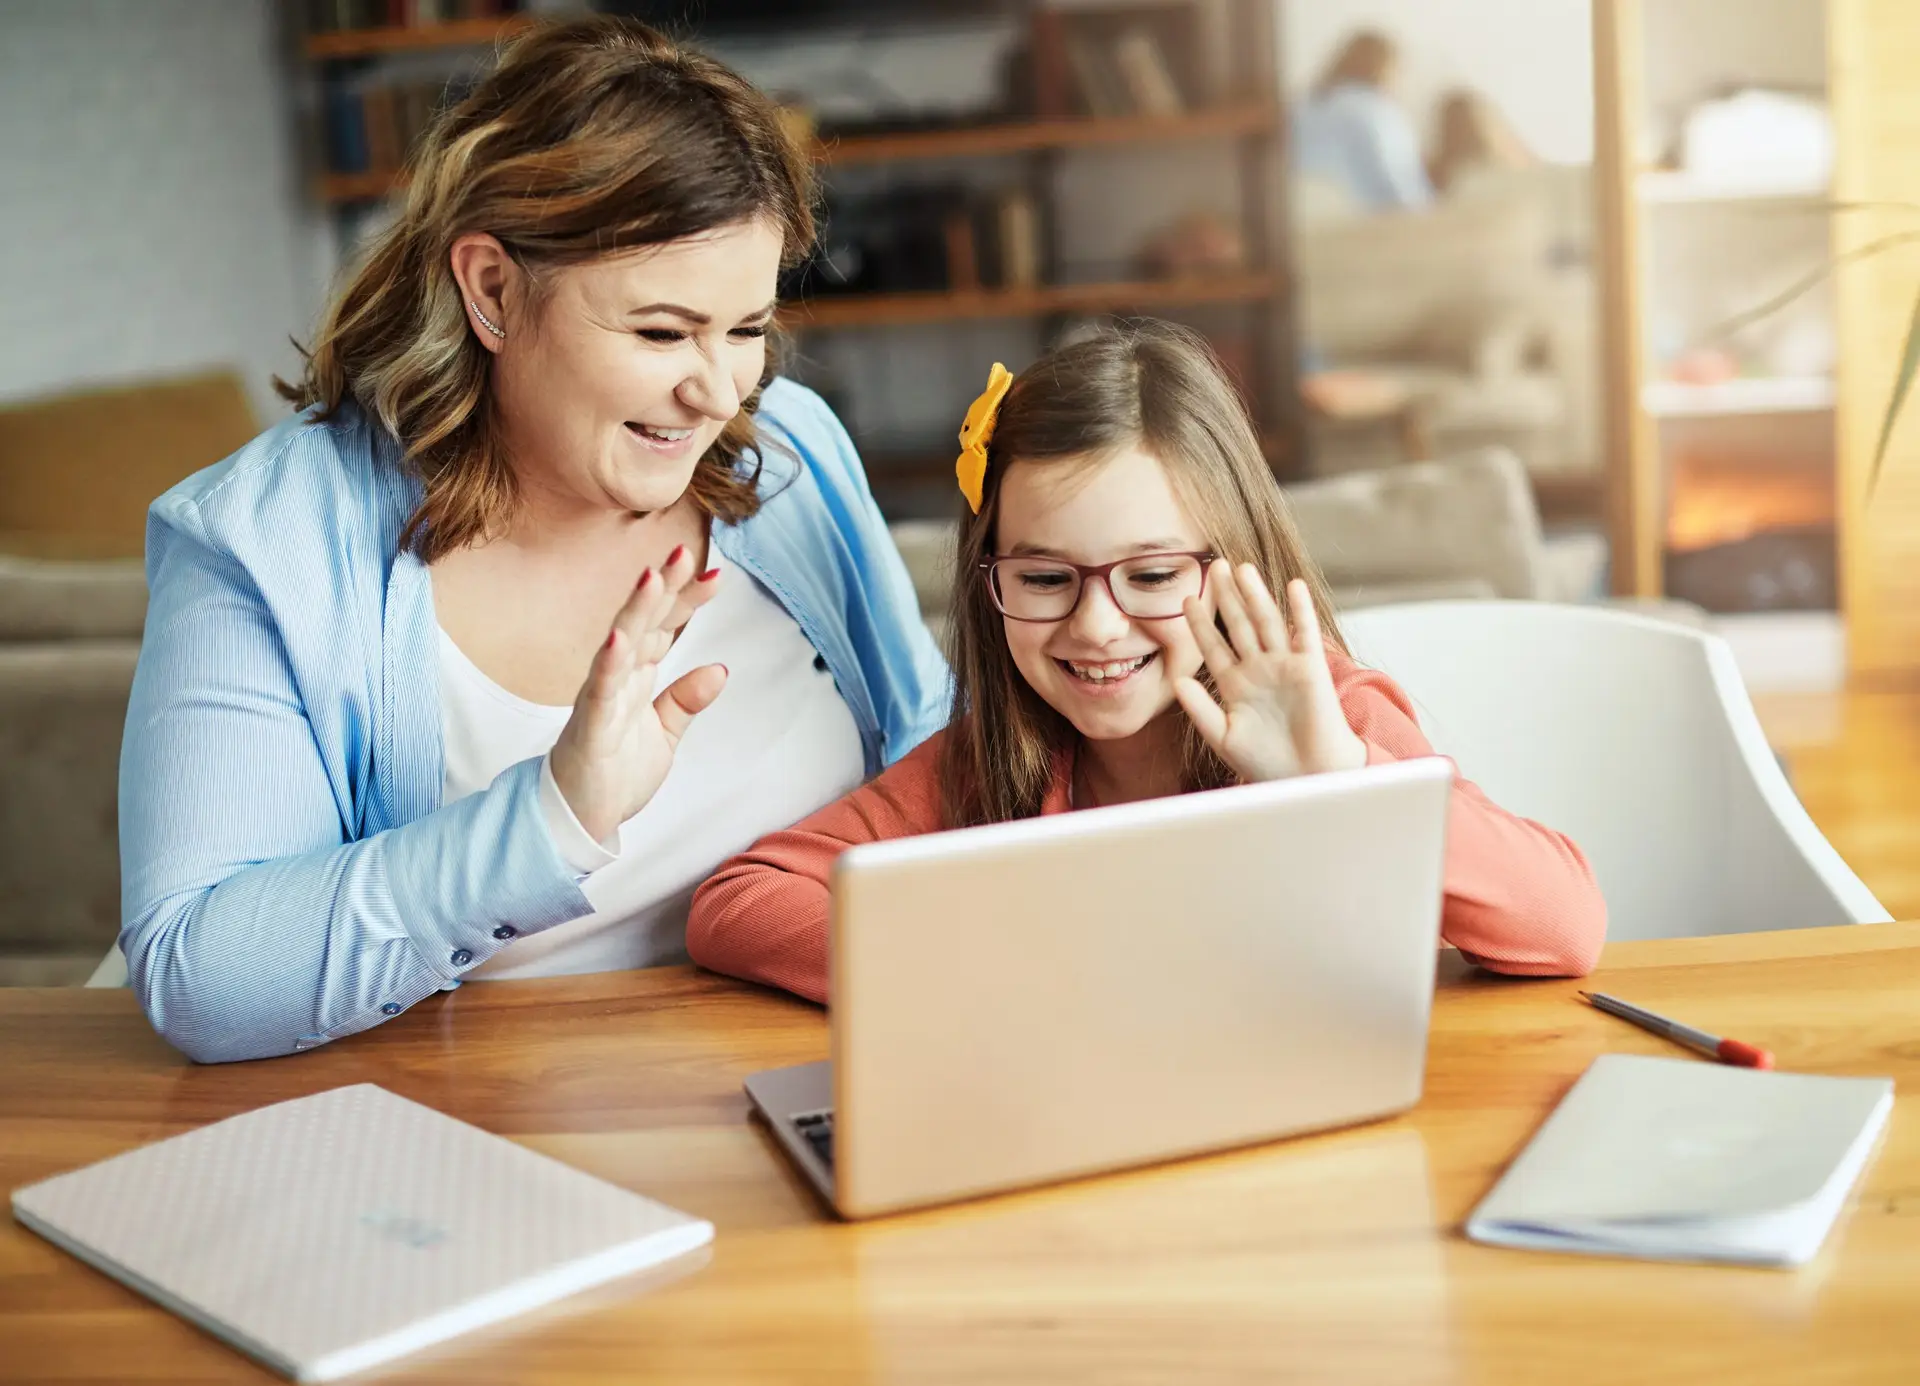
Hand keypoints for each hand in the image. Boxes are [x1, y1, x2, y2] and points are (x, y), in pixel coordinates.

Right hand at [548, 546, 725, 842]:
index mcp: (638, 676)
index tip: (715, 575)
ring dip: (635, 610)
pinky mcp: (591, 726)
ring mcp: (601, 697)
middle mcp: (619, 677)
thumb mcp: (665, 734)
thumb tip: (719, 669)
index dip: (687, 600)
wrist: (582, 819)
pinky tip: (618, 640)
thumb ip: (686, 700)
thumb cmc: (615, 773)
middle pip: (644, 622)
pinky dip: (610, 665)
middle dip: (663, 587)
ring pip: (620, 645)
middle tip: (682, 551)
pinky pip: (600, 691)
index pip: (665, 627)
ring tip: (651, 577)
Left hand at [1172, 565, 1366, 782]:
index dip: (1200, 623)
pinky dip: (1300, 609)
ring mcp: (1284, 666)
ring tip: (1243, 568)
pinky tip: (1292, 586)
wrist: (1306, 778)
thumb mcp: (1223, 736)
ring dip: (1256, 595)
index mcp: (1235, 685)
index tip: (1184, 599)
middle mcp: (1258, 669)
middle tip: (1214, 565)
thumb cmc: (1266, 763)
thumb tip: (1174, 680)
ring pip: (1267, 622)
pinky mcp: (1311, 669)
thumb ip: (1199, 709)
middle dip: (1227, 596)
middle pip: (1239, 625)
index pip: (1213, 646)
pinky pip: (1305, 633)